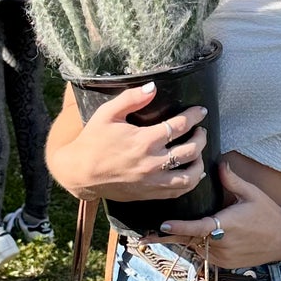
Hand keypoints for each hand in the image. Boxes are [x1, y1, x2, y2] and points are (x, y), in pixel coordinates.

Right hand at [71, 83, 208, 201]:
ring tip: (199, 152)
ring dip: (199, 162)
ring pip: (190, 175)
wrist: (79, 173)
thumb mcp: (107, 114)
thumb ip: (131, 99)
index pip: (180, 126)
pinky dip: (190, 182)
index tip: (200, 111)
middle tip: (200, 130)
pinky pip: (178, 191)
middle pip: (191, 150)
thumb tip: (153, 87)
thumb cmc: (92, 141)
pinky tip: (192, 173)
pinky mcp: (149, 193)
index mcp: (144, 140)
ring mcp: (152, 181)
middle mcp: (152, 162)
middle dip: (201, 137)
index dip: (194, 116)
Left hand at [162, 161, 280, 267]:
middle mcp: (221, 244)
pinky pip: (206, 256)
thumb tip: (219, 163)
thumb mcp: (251, 193)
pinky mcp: (226, 264)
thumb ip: (232, 181)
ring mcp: (223, 257)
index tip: (162, 225)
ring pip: (196, 249)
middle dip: (170, 238)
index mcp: (225, 225)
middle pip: (190, 241)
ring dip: (184, 242)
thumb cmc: (268, 214)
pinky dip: (197, 248)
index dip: (178, 227)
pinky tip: (188, 241)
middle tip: (145, 237)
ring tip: (161, 237)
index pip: (196, 228)